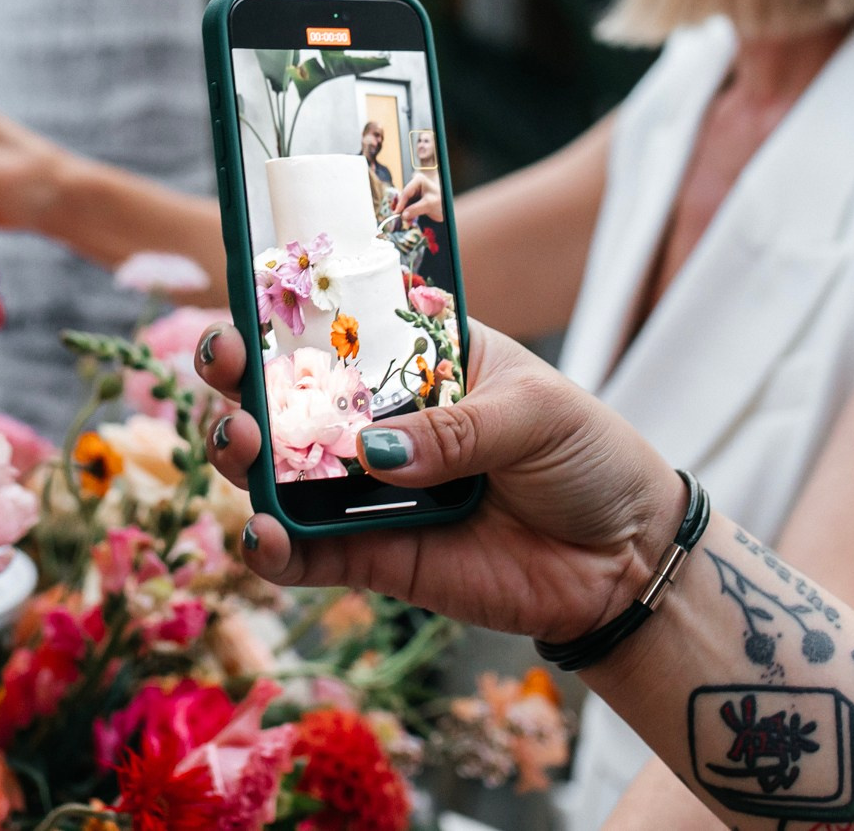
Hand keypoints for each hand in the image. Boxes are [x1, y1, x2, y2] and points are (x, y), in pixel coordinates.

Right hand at [195, 319, 685, 642]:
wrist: (627, 560)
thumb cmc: (589, 458)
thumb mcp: (536, 415)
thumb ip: (458, 430)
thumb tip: (377, 455)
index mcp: (416, 355)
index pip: (336, 319)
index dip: (282, 303)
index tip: (244, 293)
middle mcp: (379, 416)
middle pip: (287, 389)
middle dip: (239, 374)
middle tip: (226, 367)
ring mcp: (369, 487)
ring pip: (280, 468)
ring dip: (242, 454)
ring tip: (241, 444)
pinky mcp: (374, 555)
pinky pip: (308, 553)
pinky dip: (274, 548)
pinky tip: (262, 535)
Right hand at [389, 171, 441, 227]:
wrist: (450, 208)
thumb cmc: (442, 201)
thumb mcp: (429, 204)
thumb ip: (416, 209)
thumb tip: (403, 215)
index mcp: (419, 181)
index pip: (406, 192)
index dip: (401, 203)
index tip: (396, 212)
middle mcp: (415, 186)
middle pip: (404, 198)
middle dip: (402, 208)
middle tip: (398, 218)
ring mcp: (416, 193)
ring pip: (406, 203)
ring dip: (405, 212)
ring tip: (405, 221)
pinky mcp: (417, 201)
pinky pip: (409, 207)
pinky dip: (409, 214)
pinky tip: (408, 220)